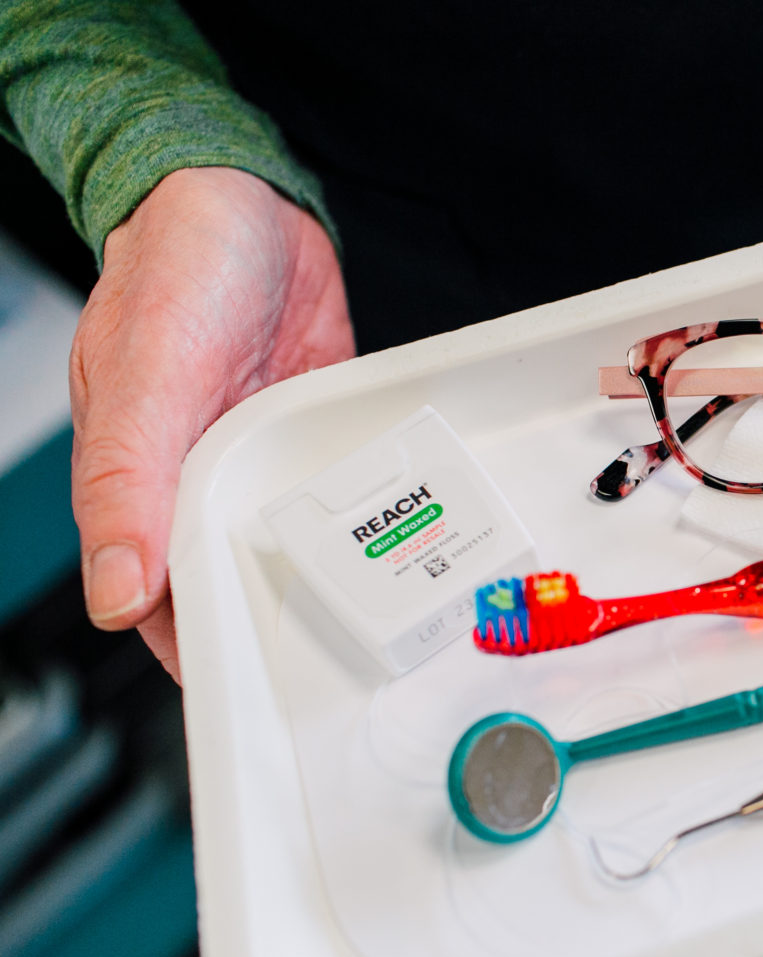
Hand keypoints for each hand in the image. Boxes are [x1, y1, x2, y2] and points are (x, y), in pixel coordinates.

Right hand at [71, 167, 353, 679]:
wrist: (241, 201)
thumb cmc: (172, 272)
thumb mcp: (144, 378)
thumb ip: (127, 484)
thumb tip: (116, 592)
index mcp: (143, 481)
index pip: (163, 595)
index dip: (199, 649)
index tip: (243, 698)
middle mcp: (201, 478)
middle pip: (238, 578)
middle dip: (277, 623)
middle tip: (333, 670)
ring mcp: (260, 455)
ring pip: (292, 540)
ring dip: (327, 574)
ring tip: (377, 621)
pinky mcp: (311, 428)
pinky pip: (335, 486)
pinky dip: (360, 513)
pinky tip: (394, 540)